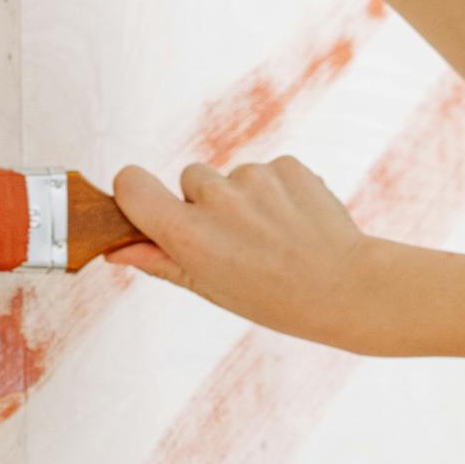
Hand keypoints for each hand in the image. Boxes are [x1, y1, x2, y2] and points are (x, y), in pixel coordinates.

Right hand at [108, 155, 379, 349]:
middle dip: (205, 202)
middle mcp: (217, 199)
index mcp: (188, 234)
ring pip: (232, 176)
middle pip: (190, 178)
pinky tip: (294, 222)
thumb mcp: (208, 287)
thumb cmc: (272, 297)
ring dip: (244, 198)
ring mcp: (255, 178)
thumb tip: (117, 249)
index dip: (134, 191)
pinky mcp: (288, 166)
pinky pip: (267, 170)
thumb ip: (159, 261)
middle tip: (237, 241)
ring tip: (272, 235)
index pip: (131, 183)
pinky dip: (276, 191)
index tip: (147, 206)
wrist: (346, 289)